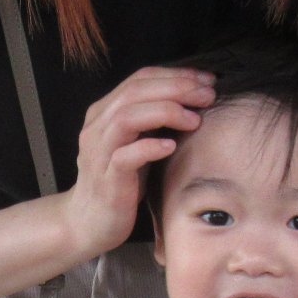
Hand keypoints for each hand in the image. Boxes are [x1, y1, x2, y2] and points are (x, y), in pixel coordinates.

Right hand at [58, 65, 214, 257]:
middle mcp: (97, 126)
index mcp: (105, 112)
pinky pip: (125, 157)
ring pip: (127, 117)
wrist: (89, 223)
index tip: (207, 80)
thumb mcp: (137, 143)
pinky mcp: (106, 179)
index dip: (176, 75)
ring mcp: (99, 152)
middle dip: (176, 89)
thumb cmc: (121, 182)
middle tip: (208, 95)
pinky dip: (150, 147)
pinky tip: (171, 146)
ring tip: (194, 120)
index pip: (140, 78)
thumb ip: (154, 120)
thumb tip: (196, 99)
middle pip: (135, 92)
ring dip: (165, 112)